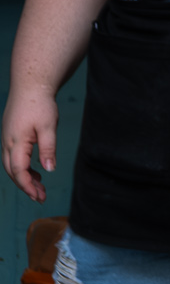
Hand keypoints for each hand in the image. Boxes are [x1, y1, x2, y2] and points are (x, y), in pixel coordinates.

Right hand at [3, 87, 56, 202]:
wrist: (30, 86)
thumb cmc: (40, 104)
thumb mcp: (49, 126)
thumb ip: (48, 148)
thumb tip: (49, 169)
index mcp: (16, 142)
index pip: (18, 171)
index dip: (28, 186)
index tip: (39, 196)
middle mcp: (8, 143)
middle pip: (13, 171)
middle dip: (26, 186)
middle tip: (41, 198)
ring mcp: (7, 139)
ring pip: (11, 165)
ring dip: (24, 178)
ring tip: (40, 188)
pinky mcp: (11, 136)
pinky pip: (13, 157)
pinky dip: (23, 167)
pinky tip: (36, 171)